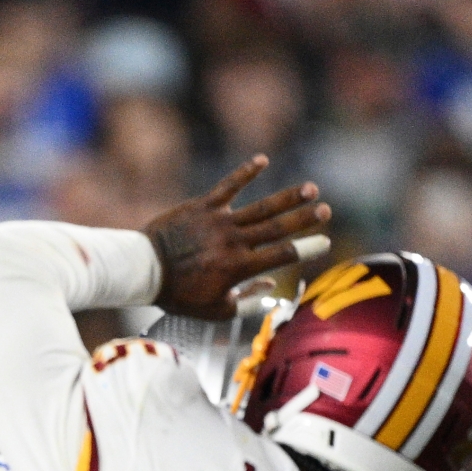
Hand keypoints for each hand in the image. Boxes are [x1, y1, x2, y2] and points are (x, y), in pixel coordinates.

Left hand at [144, 158, 331, 318]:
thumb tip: (268, 286)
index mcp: (239, 268)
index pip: (281, 256)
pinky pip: (228, 186)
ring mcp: (220, 221)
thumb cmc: (178, 295)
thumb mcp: (213, 311)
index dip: (306, 249)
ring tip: (310, 188)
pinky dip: (245, 172)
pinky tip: (263, 159)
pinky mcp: (203, 207)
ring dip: (287, 197)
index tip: (325, 242)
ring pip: (261, 207)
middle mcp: (234, 242)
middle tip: (326, 210)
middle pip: (277, 228)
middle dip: (304, 219)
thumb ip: (244, 303)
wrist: (144, 270)